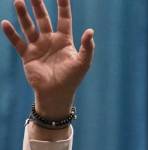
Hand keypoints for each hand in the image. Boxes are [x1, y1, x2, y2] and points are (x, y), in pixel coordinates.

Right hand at [1, 0, 93, 118]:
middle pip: (43, 18)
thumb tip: (90, 31)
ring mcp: (38, 47)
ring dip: (23, 15)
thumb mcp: (83, 62)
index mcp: (65, 40)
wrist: (57, 94)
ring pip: (29, 27)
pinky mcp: (27, 55)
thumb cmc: (72, 79)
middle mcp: (50, 40)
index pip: (64, 18)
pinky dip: (11, 33)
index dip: (63, 6)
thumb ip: (88, 47)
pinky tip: (5, 22)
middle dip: (38, 6)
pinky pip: (17, 42)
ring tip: (18, 1)